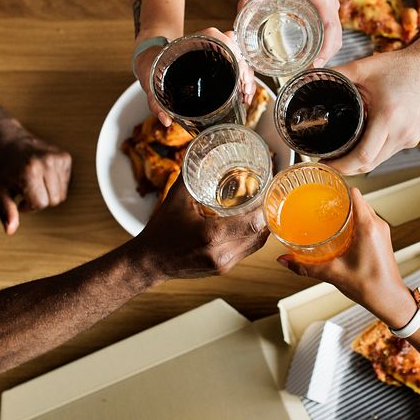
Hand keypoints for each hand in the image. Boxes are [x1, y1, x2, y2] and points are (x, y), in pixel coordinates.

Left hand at [0, 127, 72, 234]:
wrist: (9, 141)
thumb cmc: (3, 168)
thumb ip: (6, 211)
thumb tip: (10, 231)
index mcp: (30, 171)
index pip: (40, 204)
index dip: (28, 206)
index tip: (19, 196)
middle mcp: (47, 163)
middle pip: (54, 200)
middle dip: (40, 200)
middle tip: (27, 189)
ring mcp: (59, 158)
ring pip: (62, 194)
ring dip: (48, 193)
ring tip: (34, 182)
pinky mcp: (66, 157)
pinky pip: (67, 183)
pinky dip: (55, 184)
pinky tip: (43, 175)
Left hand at [134, 27, 255, 126]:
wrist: (149, 60)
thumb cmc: (150, 66)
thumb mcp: (150, 81)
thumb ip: (155, 101)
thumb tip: (166, 121)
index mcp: (192, 43)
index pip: (218, 37)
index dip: (232, 50)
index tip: (238, 68)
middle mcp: (207, 46)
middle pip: (235, 51)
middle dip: (245, 70)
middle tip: (245, 89)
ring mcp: (214, 56)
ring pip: (239, 61)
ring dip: (247, 78)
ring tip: (246, 96)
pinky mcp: (217, 66)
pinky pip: (235, 70)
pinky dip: (243, 82)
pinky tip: (244, 96)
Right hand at [134, 177, 268, 279]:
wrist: (149, 263)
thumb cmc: (161, 231)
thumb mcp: (176, 198)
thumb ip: (191, 174)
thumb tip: (201, 150)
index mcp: (211, 235)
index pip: (253, 223)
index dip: (266, 208)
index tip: (270, 191)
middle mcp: (221, 253)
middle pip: (259, 234)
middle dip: (267, 215)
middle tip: (269, 196)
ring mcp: (223, 265)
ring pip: (256, 245)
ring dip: (262, 227)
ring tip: (264, 208)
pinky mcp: (223, 270)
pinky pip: (246, 252)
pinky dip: (252, 237)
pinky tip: (251, 224)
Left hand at [239, 0, 341, 65]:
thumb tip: (238, 14)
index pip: (330, 26)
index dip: (326, 47)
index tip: (316, 62)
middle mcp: (329, 2)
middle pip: (337, 35)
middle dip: (327, 55)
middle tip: (310, 71)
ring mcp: (330, 4)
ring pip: (337, 33)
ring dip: (328, 51)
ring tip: (312, 66)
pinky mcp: (327, 5)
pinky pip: (333, 28)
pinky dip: (327, 42)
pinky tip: (314, 52)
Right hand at [276, 189, 415, 327]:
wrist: (390, 300)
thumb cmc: (370, 286)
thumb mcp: (333, 274)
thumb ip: (306, 266)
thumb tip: (285, 260)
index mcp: (368, 227)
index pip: (355, 194)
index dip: (339, 187)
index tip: (324, 188)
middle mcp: (377, 224)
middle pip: (357, 200)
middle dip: (339, 199)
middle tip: (320, 201)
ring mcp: (382, 231)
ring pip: (363, 210)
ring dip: (347, 209)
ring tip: (328, 213)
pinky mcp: (382, 238)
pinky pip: (367, 220)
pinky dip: (354, 219)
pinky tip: (340, 228)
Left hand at [328, 36, 419, 173]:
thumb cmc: (404, 66)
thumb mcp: (366, 67)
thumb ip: (339, 73)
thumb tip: (313, 75)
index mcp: (388, 118)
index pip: (362, 157)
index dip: (341, 165)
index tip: (326, 162)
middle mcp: (402, 133)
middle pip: (370, 165)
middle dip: (347, 167)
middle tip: (330, 160)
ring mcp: (411, 138)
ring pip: (381, 160)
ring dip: (362, 160)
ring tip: (345, 152)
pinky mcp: (415, 138)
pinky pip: (391, 151)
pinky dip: (377, 150)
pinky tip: (367, 141)